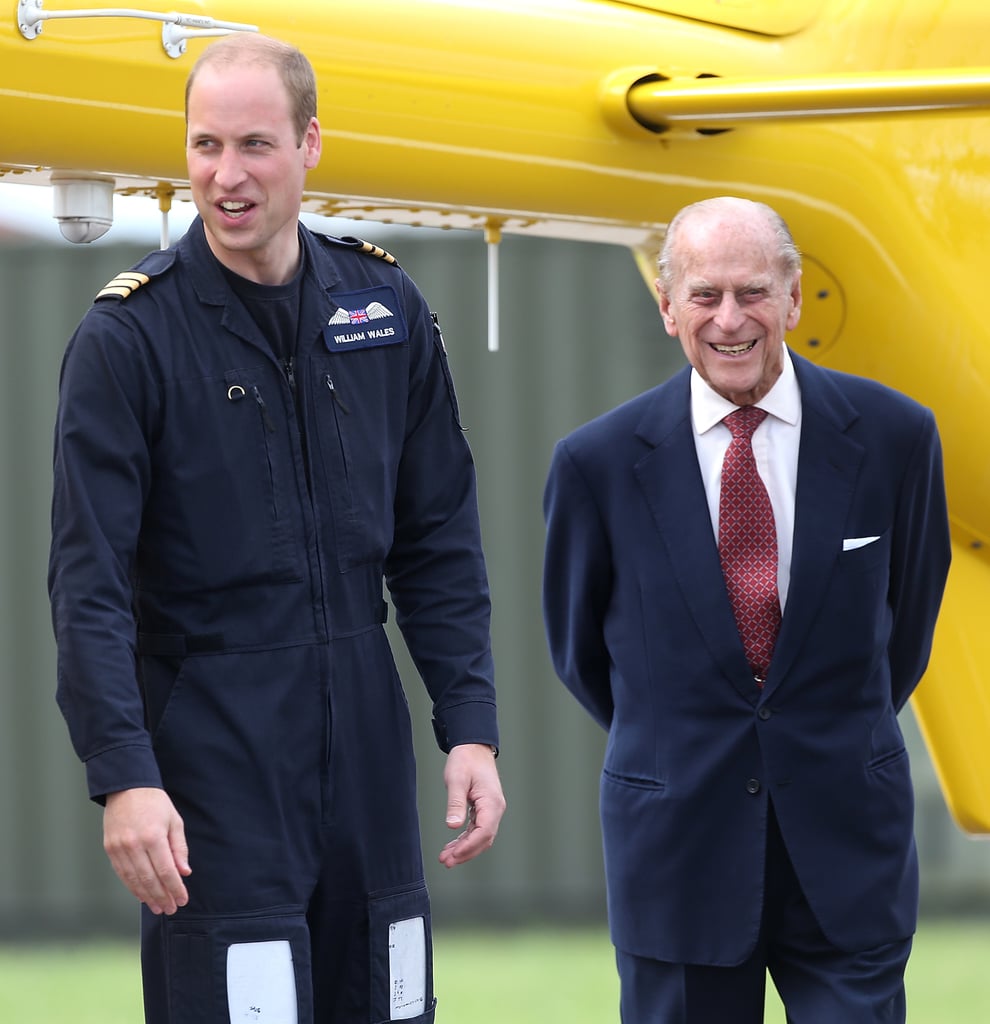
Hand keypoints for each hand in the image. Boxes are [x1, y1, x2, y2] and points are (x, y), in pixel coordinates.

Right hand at [103, 787, 191, 914]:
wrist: (127, 788)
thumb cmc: (155, 803)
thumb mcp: (174, 821)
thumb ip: (179, 848)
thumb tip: (184, 872)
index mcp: (153, 836)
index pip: (166, 870)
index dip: (175, 888)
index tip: (182, 900)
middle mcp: (134, 845)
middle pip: (149, 879)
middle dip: (162, 897)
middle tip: (170, 909)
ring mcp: (119, 848)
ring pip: (134, 880)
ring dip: (147, 897)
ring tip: (158, 907)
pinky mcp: (110, 849)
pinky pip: (122, 874)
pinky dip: (132, 887)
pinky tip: (142, 895)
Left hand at [438, 743, 505, 867]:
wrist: (473, 747)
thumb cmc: (466, 760)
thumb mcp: (456, 779)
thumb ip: (456, 803)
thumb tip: (453, 826)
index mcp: (492, 802)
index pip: (484, 832)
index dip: (469, 847)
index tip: (453, 856)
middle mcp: (495, 808)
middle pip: (484, 839)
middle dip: (466, 853)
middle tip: (446, 861)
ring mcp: (491, 810)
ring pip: (481, 837)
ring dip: (465, 849)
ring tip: (446, 857)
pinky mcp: (484, 809)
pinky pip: (477, 830)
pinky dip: (465, 840)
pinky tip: (453, 846)